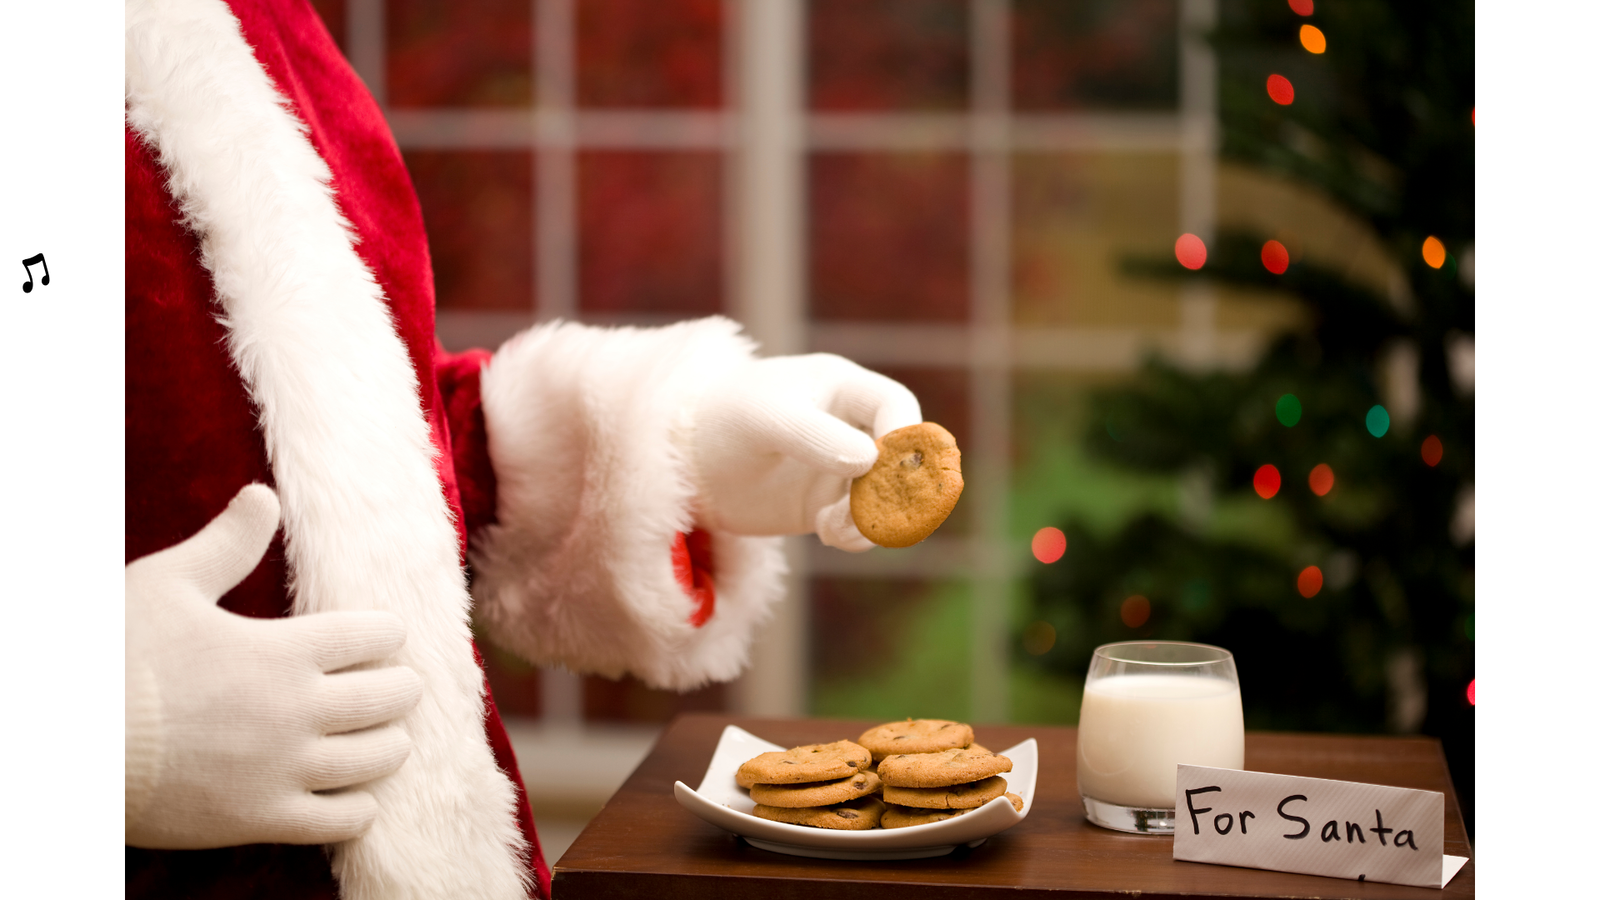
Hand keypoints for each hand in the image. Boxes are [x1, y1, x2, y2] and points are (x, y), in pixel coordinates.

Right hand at [125, 484, 422, 848]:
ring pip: (380, 759)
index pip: (377, 635)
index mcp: (286, 649)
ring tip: (384, 738)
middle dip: (400, 687)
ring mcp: (284, 768)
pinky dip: (359, 806)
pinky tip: (354, 796)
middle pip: (392, 697)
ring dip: (390, 744)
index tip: (383, 635)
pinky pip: (343, 820)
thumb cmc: (114, 653)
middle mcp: (298, 709)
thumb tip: (264, 496)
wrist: (65, 739)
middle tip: (397, 687)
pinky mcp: (262, 817)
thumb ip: (228, 543)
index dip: (386, 632)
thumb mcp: (169, 583)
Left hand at [689, 354, 921, 551]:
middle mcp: (852, 426)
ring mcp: (845, 468)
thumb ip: (814, 435)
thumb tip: (871, 460)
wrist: (684, 465)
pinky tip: (826, 534)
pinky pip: (868, 526)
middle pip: (907, 457)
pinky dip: (859, 536)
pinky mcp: (830, 505)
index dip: (902, 438)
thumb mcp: (764, 419)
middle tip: (863, 513)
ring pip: (892, 497)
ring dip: (875, 520)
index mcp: (842, 387)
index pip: (898, 406)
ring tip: (833, 530)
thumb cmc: (722, 421)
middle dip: (893, 489)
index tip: (880, 470)